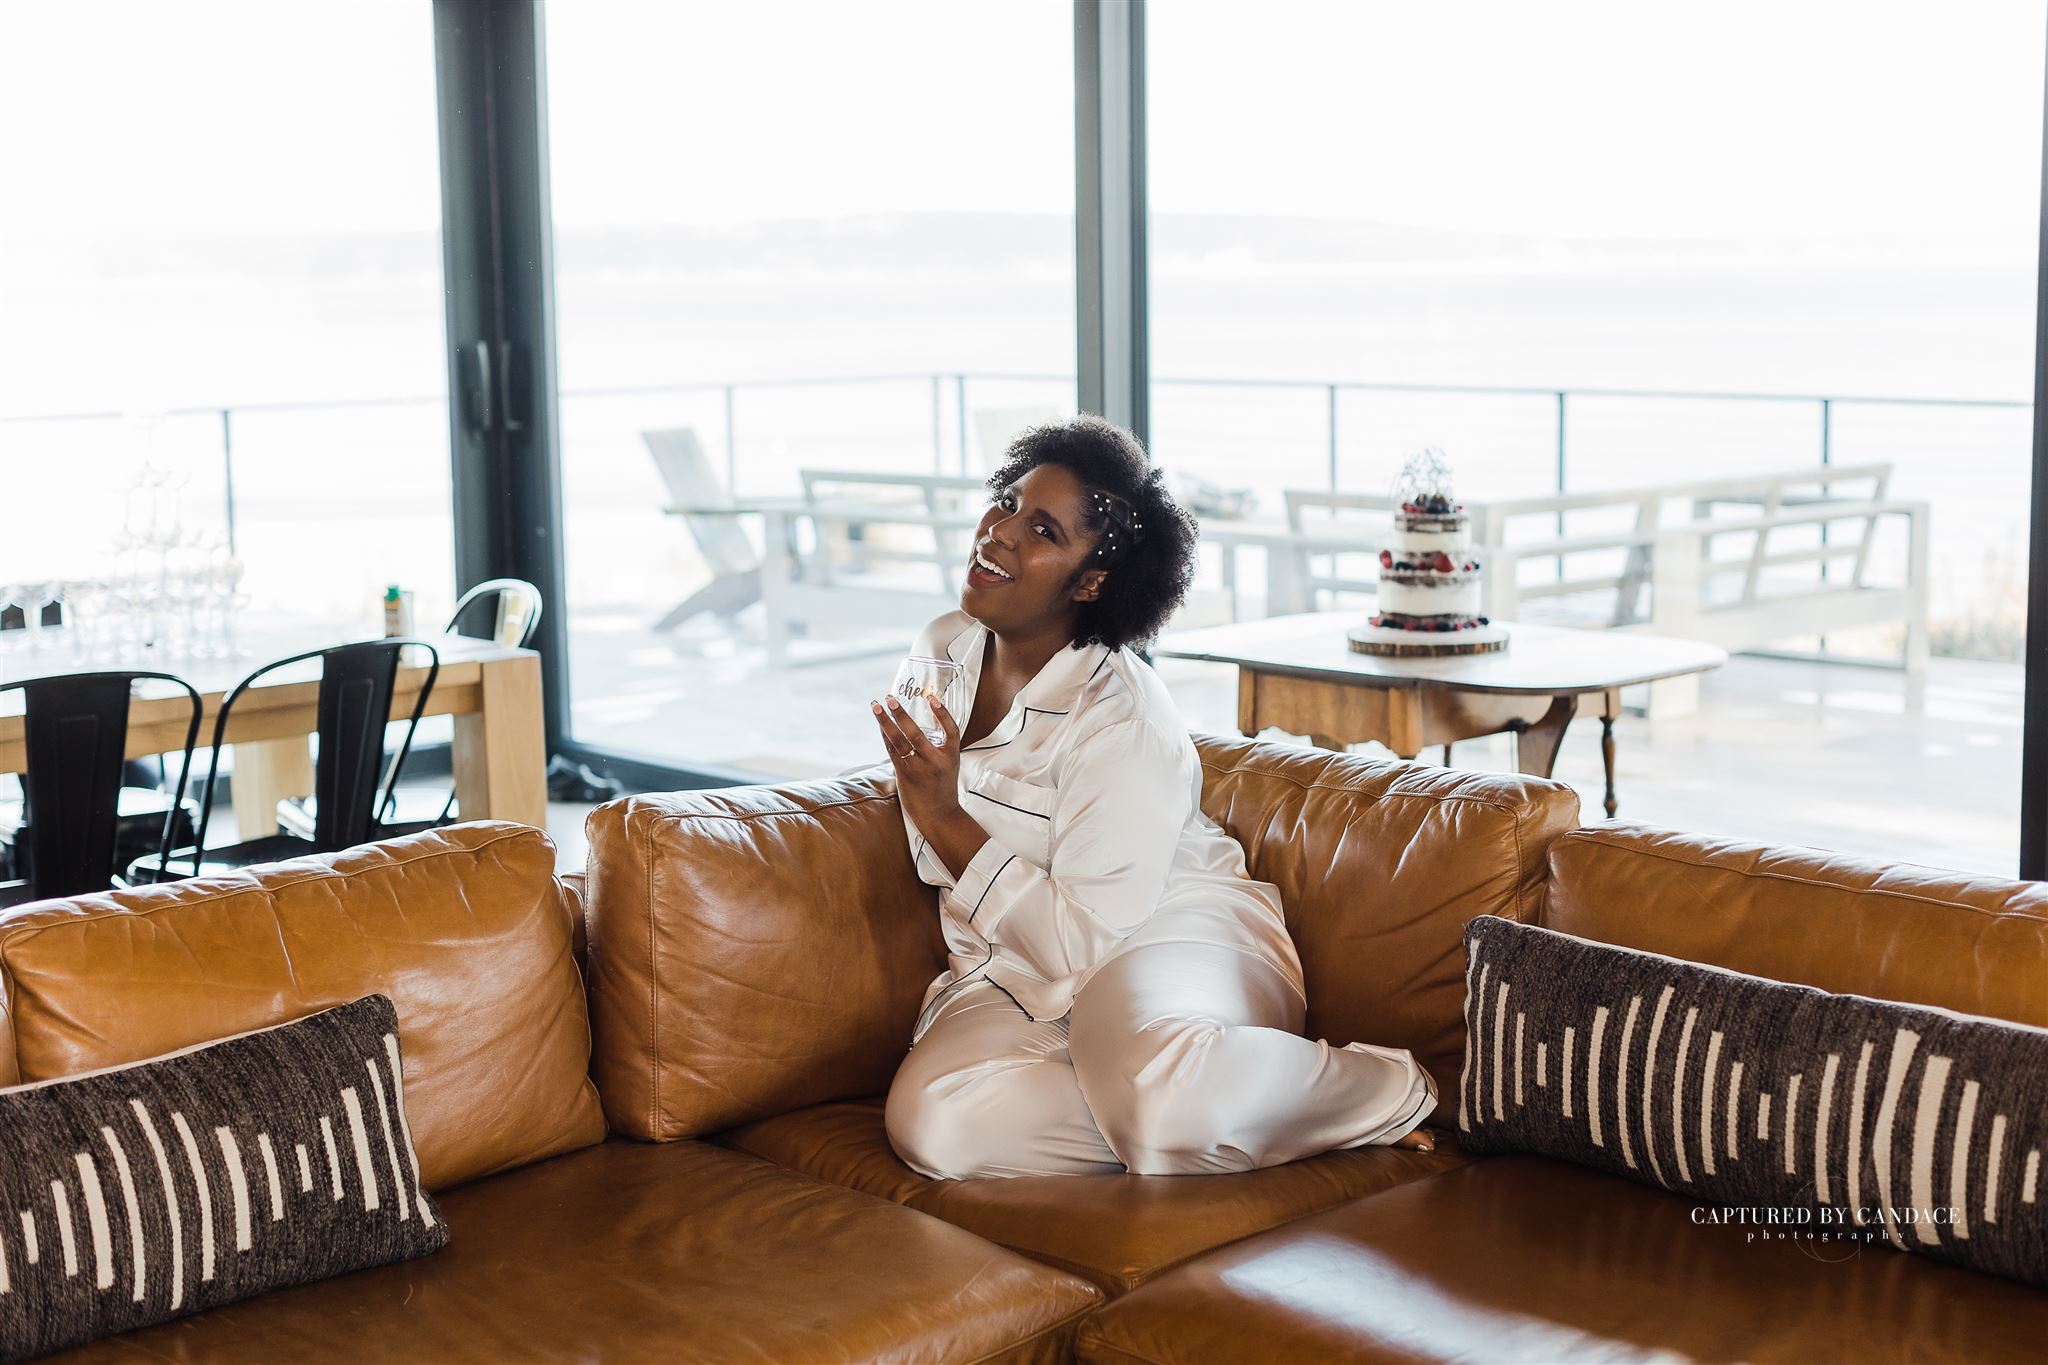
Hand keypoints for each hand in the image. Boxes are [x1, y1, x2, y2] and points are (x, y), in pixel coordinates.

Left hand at [872, 688, 963, 833]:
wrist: (939, 815)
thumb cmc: (943, 787)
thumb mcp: (949, 764)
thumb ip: (939, 745)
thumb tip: (924, 722)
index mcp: (950, 756)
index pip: (950, 730)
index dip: (942, 714)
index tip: (932, 699)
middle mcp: (935, 761)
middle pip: (916, 733)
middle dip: (901, 714)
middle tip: (890, 698)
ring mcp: (918, 769)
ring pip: (899, 741)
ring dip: (885, 722)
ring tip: (876, 707)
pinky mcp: (905, 775)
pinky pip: (892, 752)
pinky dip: (885, 737)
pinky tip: (880, 726)